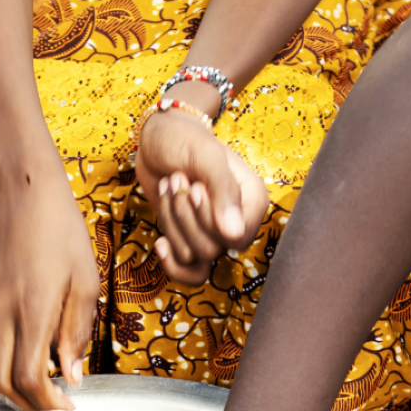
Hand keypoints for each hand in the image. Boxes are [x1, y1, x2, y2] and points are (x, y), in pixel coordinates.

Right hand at [0, 149, 99, 410]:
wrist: (19, 186)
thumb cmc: (59, 226)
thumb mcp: (85, 279)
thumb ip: (76, 331)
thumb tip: (72, 374)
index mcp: (31, 309)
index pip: (28, 378)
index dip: (46, 403)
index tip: (67, 405)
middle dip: (25, 405)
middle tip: (50, 405)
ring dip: (8, 387)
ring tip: (37, 386)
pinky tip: (22, 356)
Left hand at [134, 97, 267, 285]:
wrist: (157, 141)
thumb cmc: (184, 140)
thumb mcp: (205, 155)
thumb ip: (223, 190)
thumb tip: (234, 234)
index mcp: (253, 199)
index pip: (236, 237)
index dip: (208, 220)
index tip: (194, 187)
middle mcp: (239, 221)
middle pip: (212, 249)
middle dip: (183, 217)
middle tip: (176, 180)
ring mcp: (215, 234)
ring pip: (194, 257)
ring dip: (171, 224)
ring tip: (168, 189)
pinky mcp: (192, 241)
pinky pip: (187, 270)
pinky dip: (170, 261)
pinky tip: (160, 242)